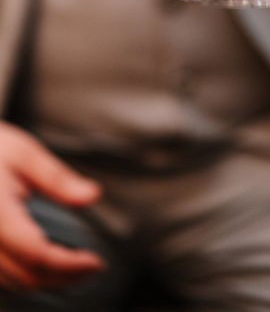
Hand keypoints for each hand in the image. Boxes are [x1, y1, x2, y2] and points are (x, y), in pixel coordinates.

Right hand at [0, 122, 104, 291]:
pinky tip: (52, 264)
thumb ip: (58, 179)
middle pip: (26, 274)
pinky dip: (31, 276)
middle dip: (65, 276)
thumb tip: (92, 196)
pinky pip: (4, 277)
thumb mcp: (26, 154)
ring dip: (49, 280)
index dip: (67, 263)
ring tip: (78, 267)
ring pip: (15, 281)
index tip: (95, 261)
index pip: (34, 251)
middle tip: (93, 266)